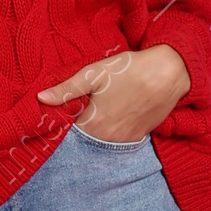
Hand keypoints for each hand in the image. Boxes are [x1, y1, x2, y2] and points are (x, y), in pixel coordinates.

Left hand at [37, 45, 190, 142]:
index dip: (62, 122)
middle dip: (80, 126)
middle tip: (83, 107)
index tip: (61, 112)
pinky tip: (117, 112)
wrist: (169, 72)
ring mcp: (126, 140)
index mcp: (93, 124)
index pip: (68, 132)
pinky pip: (119, 139)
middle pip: (85, 138)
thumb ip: (67, 89)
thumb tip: (41, 98)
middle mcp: (109, 138)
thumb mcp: (94, 74)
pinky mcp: (139, 136)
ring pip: (103, 140)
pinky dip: (114, 130)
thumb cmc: (130, 70)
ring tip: (102, 109)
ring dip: (98, 130)